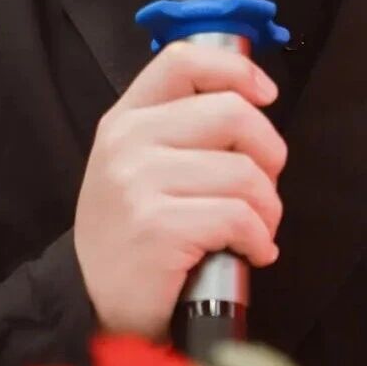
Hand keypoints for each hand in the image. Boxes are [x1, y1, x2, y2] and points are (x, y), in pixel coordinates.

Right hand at [73, 41, 286, 340]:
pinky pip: (238, 216)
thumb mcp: (141, 162)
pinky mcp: (157, 227)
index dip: (235, 69)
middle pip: (232, 112)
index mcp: (126, 116)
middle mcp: (127, 140)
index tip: (265, 95)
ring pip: (244, 172)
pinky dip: (259, 238)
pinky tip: (251, 251)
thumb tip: (254, 100)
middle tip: (266, 184)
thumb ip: (183, 125)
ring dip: (268, 206)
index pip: (183, 60)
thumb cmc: (136, 230)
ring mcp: (138, 182)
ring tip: (257, 227)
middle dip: (270, 151)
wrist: (97, 305)